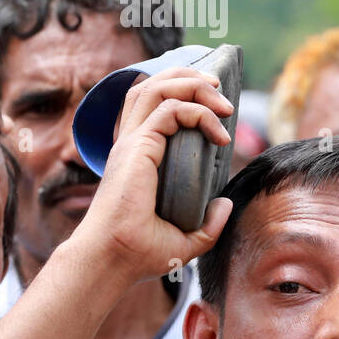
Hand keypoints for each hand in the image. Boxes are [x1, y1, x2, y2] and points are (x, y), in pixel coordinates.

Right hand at [74, 67, 234, 281]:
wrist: (114, 259)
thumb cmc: (137, 253)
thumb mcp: (185, 239)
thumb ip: (207, 224)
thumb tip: (224, 204)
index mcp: (137, 157)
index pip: (151, 106)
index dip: (182, 95)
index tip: (218, 114)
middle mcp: (132, 143)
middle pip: (151, 86)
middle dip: (189, 79)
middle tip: (220, 92)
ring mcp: (132, 143)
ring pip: (156, 87)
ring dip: (193, 85)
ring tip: (222, 102)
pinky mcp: (138, 148)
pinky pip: (170, 110)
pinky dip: (198, 112)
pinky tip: (218, 133)